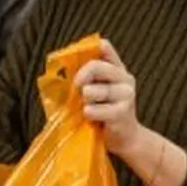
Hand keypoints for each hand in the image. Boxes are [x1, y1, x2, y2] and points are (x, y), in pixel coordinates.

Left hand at [75, 39, 140, 155]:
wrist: (124, 138)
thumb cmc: (105, 113)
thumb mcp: (97, 91)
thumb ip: (86, 78)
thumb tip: (61, 69)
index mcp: (118, 68)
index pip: (104, 47)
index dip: (86, 51)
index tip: (74, 64)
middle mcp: (125, 78)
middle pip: (95, 66)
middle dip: (80, 78)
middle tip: (76, 89)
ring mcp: (126, 95)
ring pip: (93, 90)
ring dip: (84, 100)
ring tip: (87, 107)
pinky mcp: (122, 112)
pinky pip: (95, 109)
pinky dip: (88, 113)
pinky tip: (91, 117)